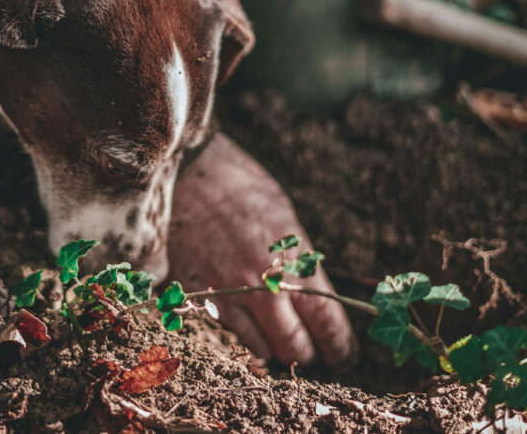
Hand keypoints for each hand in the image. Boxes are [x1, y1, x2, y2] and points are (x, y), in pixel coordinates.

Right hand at [168, 134, 355, 366]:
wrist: (183, 170)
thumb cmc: (238, 185)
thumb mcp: (283, 217)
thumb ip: (299, 262)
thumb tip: (317, 299)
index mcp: (291, 259)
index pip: (326, 323)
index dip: (340, 347)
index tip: (343, 356)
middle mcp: (262, 284)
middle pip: (295, 347)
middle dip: (309, 354)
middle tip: (315, 353)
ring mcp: (228, 293)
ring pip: (263, 350)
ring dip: (276, 349)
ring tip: (280, 338)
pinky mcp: (198, 295)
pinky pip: (229, 334)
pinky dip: (244, 336)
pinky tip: (249, 323)